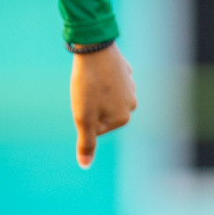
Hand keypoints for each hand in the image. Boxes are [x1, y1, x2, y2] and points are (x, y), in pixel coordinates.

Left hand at [70, 43, 135, 167]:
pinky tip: (96, 68)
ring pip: (103, 95)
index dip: (81, 115)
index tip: (81, 101)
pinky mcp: (124, 70)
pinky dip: (98, 76)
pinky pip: (106, 79)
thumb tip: (85, 166)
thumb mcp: (82, 117)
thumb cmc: (88, 85)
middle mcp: (131, 104)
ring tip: (89, 79)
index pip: (94, 128)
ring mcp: (130, 86)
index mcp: (123, 118)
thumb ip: (86, 143)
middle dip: (89, 103)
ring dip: (93, 89)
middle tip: (84, 89)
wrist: (95, 49)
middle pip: (99, 111)